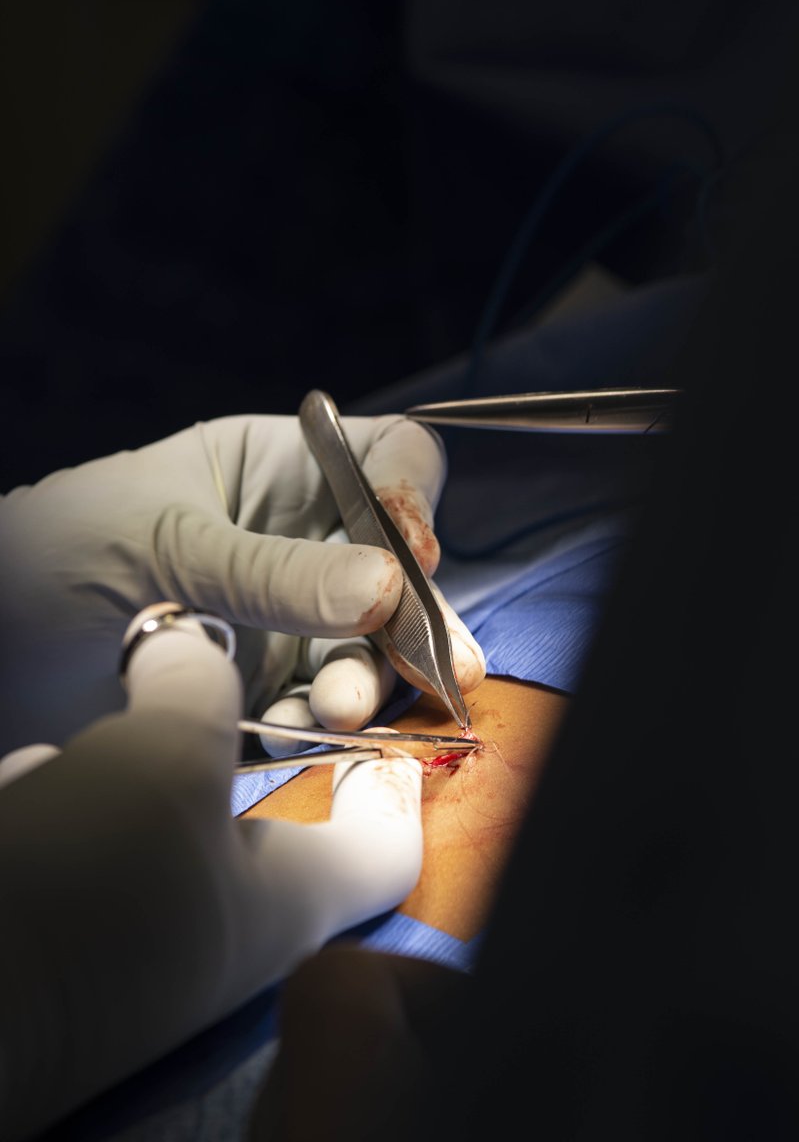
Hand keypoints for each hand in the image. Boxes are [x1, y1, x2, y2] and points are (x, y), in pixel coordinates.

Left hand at [0, 412, 484, 754]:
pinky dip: (324, 728)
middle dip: (417, 613)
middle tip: (441, 665)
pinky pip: (322, 708)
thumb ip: (269, 572)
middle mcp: (293, 541)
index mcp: (269, 468)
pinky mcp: (265, 691)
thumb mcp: (156, 549)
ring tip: (341, 708)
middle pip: (396, 564)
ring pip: (371, 645)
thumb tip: (386, 587)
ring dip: (372, 679)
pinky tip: (298, 734)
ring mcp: (284, 620)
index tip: (414, 552)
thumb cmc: (46, 560)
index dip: (412, 496)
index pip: (383, 458)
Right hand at [0, 611, 423, 1141]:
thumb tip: (185, 647)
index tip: (347, 708)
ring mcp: (147, 942)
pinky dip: (65, 808)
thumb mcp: (163, 756)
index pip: (387, 847)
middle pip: (265, 814)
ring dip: (127, 765)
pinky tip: (28, 791)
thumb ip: (197, 685)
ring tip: (83, 746)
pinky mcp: (76, 938)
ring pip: (163, 820)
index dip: (387, 775)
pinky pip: (90, 851)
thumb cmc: (85, 881)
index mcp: (292, 902)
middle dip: (222, 737)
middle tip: (186, 682)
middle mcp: (230, 930)